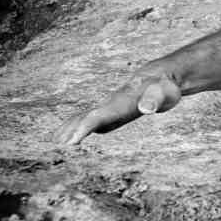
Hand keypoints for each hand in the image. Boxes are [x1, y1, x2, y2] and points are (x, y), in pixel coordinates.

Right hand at [54, 64, 180, 145]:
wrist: (159, 77)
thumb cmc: (163, 88)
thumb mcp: (165, 94)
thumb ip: (155, 100)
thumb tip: (146, 108)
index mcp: (121, 103)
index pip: (99, 116)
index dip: (85, 128)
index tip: (72, 141)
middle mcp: (111, 104)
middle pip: (87, 117)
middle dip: (73, 129)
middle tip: (58, 144)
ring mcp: (109, 107)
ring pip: (85, 116)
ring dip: (70, 127)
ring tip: (56, 140)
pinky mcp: (111, 110)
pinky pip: (90, 119)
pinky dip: (77, 126)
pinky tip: (70, 135)